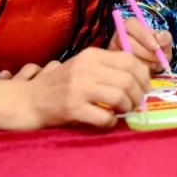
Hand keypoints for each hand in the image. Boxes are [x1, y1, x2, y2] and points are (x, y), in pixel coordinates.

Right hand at [0, 48, 150, 130]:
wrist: (31, 99)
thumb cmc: (62, 83)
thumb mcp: (84, 66)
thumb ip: (108, 68)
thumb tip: (141, 78)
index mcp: (92, 55)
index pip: (129, 60)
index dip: (143, 76)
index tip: (145, 87)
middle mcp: (86, 68)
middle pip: (127, 80)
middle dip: (138, 94)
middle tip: (137, 103)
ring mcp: (78, 88)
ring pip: (119, 97)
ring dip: (127, 107)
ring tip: (123, 111)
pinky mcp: (72, 107)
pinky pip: (104, 117)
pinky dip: (111, 121)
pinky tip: (108, 120)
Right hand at [107, 17, 172, 72]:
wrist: (149, 68)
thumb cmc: (155, 52)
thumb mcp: (163, 44)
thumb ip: (165, 38)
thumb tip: (159, 38)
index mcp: (130, 26)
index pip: (131, 24)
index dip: (143, 35)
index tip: (155, 46)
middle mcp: (118, 36)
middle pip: (125, 40)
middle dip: (144, 51)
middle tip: (157, 59)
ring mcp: (113, 51)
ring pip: (124, 55)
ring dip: (142, 62)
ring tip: (153, 65)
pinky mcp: (113, 65)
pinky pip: (123, 68)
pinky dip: (137, 72)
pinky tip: (145, 72)